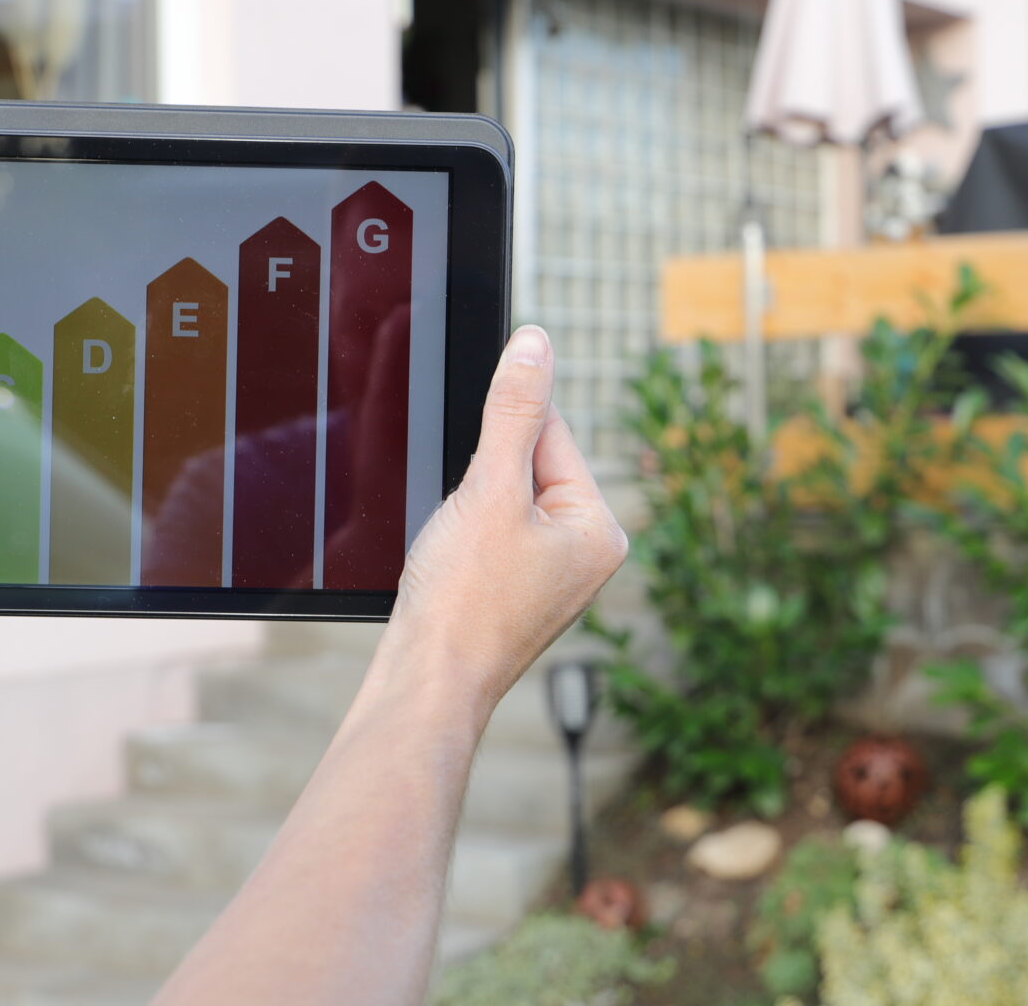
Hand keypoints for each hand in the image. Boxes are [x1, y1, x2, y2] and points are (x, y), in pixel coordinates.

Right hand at [374, 324, 627, 709]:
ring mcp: (553, 578)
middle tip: (463, 529)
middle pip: (527, 466)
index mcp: (600, 527)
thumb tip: (535, 343)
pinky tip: (452, 567)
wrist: (427, 683)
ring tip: (457, 554)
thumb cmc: (463, 599)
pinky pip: (491, 537)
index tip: (473, 479)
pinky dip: (463, 538)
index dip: (498, 440)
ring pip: (502, 501)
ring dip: (469, 509)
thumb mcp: (490, 488)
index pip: (551, 432)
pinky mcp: (518, 595)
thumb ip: (513, 409)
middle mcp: (587, 553)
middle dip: (482, 479)